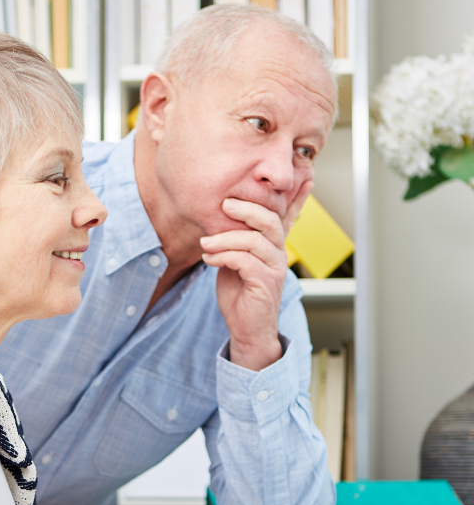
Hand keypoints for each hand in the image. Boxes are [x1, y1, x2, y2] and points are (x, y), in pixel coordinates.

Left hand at [200, 181, 312, 370]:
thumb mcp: (235, 261)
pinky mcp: (265, 283)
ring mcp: (274, 268)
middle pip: (270, 221)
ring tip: (205, 242)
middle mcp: (278, 253)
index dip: (295, 197)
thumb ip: (234, 242)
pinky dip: (224, 256)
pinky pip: (245, 261)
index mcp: (273, 245)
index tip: (298, 176)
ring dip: (225, 238)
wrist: (246, 329)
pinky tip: (209, 259)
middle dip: (247, 209)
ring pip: (254, 241)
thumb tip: (218, 220)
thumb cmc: (240, 294)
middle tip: (224, 204)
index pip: (286, 216)